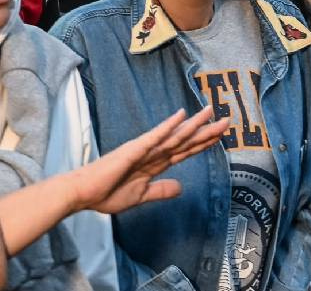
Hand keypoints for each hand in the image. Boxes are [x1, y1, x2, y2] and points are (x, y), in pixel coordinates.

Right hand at [69, 106, 226, 213]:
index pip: (184, 151)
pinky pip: (153, 138)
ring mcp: (142, 150)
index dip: (203, 143)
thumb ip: (160, 191)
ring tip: (211, 113)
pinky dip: (167, 127)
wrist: (83, 193)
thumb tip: (181, 188)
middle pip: (184, 140)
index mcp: (153, 163)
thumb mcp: (141, 196)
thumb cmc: (106, 193)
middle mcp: (152, 153)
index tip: (220, 135)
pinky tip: (180, 116)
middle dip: (206, 131)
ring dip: (193, 125)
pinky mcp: (132, 151)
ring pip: (174, 135)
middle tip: (227, 120)